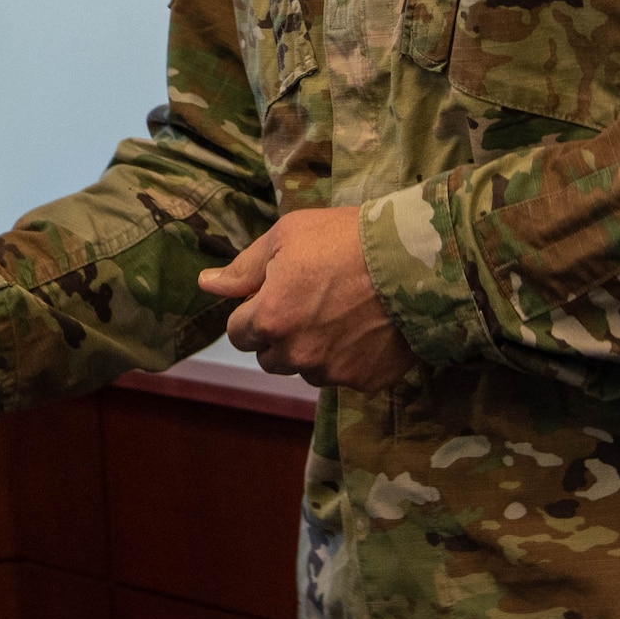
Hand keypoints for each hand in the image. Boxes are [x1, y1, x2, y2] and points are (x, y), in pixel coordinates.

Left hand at [198, 208, 414, 389]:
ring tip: (338, 313)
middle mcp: (296, 353)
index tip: (272, 294)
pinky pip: (344, 375)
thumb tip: (206, 284)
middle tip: (306, 302)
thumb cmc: (344, 239)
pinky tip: (363, 327)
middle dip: (278, 334)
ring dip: (311, 349)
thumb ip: (243, 268)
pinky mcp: (366, 381)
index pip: (238, 333)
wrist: (413, 260)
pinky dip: (348, 357)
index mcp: (270, 318)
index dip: (251, 312)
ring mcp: (332, 371)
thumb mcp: (287, 237)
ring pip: (306, 368)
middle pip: (269, 357)